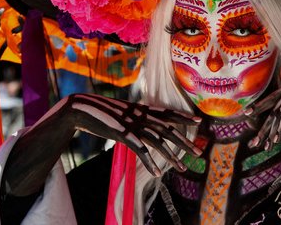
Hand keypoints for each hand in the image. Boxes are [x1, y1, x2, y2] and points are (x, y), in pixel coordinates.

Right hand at [66, 93, 201, 175]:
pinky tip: (158, 172)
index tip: (199, 121)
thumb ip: (135, 116)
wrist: (81, 108)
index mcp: (142, 109)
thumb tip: (144, 120)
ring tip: (182, 168)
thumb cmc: (102, 111)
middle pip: (168, 130)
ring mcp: (133, 124)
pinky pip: (141, 150)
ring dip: (171, 157)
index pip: (168, 112)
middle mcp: (141, 115)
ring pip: (158, 142)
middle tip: (198, 152)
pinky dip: (150, 162)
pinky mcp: (123, 134)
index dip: (183, 117)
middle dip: (184, 142)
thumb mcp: (122, 112)